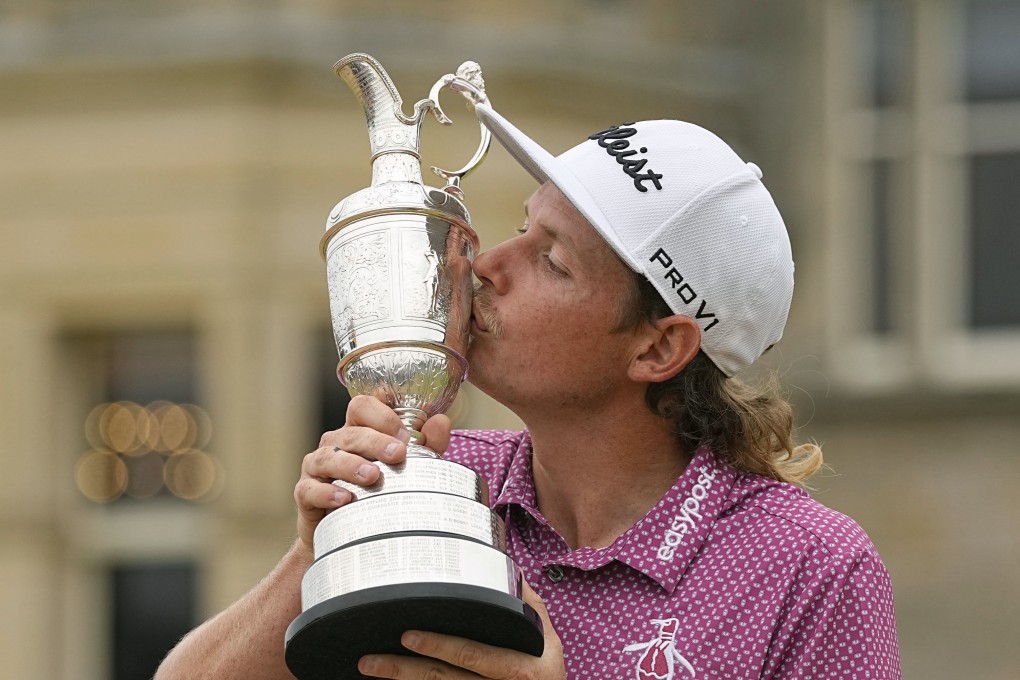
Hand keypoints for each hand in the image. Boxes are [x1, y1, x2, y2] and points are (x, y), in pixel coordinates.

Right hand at [293, 395, 451, 555]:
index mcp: (358, 430)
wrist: (348, 536)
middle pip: (351, 431)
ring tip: (373, 477)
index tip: (406, 435)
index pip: (363, 406)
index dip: (383, 415)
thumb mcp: (406, 469)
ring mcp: (318, 467)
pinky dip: (327, 493)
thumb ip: (426, 446)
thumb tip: (442, 422)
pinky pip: (310, 489)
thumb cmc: (378, 493)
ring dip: (351, 465)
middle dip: (376, 441)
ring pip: (329, 457)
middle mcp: (335, 444)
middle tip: (398, 455)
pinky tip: (345, 499)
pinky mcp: (305, 493)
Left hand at [356, 581, 565, 679]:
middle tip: (372, 658)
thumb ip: (528, 605)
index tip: (409, 636)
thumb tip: (510, 569)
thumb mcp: (546, 639)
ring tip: (370, 668)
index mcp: (516, 667)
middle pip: (442, 679)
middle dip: (404, 669)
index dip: (439, 646)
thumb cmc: (545, 670)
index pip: (471, 655)